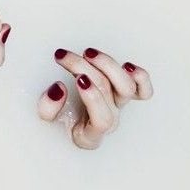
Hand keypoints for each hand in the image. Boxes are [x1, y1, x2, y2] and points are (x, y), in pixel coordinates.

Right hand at [37, 48, 152, 149]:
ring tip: (88, 53)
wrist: (67, 116)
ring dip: (108, 66)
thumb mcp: (45, 118)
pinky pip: (143, 90)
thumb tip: (60, 89)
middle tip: (64, 57)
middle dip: (84, 69)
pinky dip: (140, 78)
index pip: (102, 121)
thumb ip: (48, 108)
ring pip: (126, 87)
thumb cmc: (58, 118)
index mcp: (91, 136)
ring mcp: (119, 108)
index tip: (78, 79)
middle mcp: (109, 122)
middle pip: (106, 94)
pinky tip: (127, 66)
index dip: (93, 99)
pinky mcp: (126, 95)